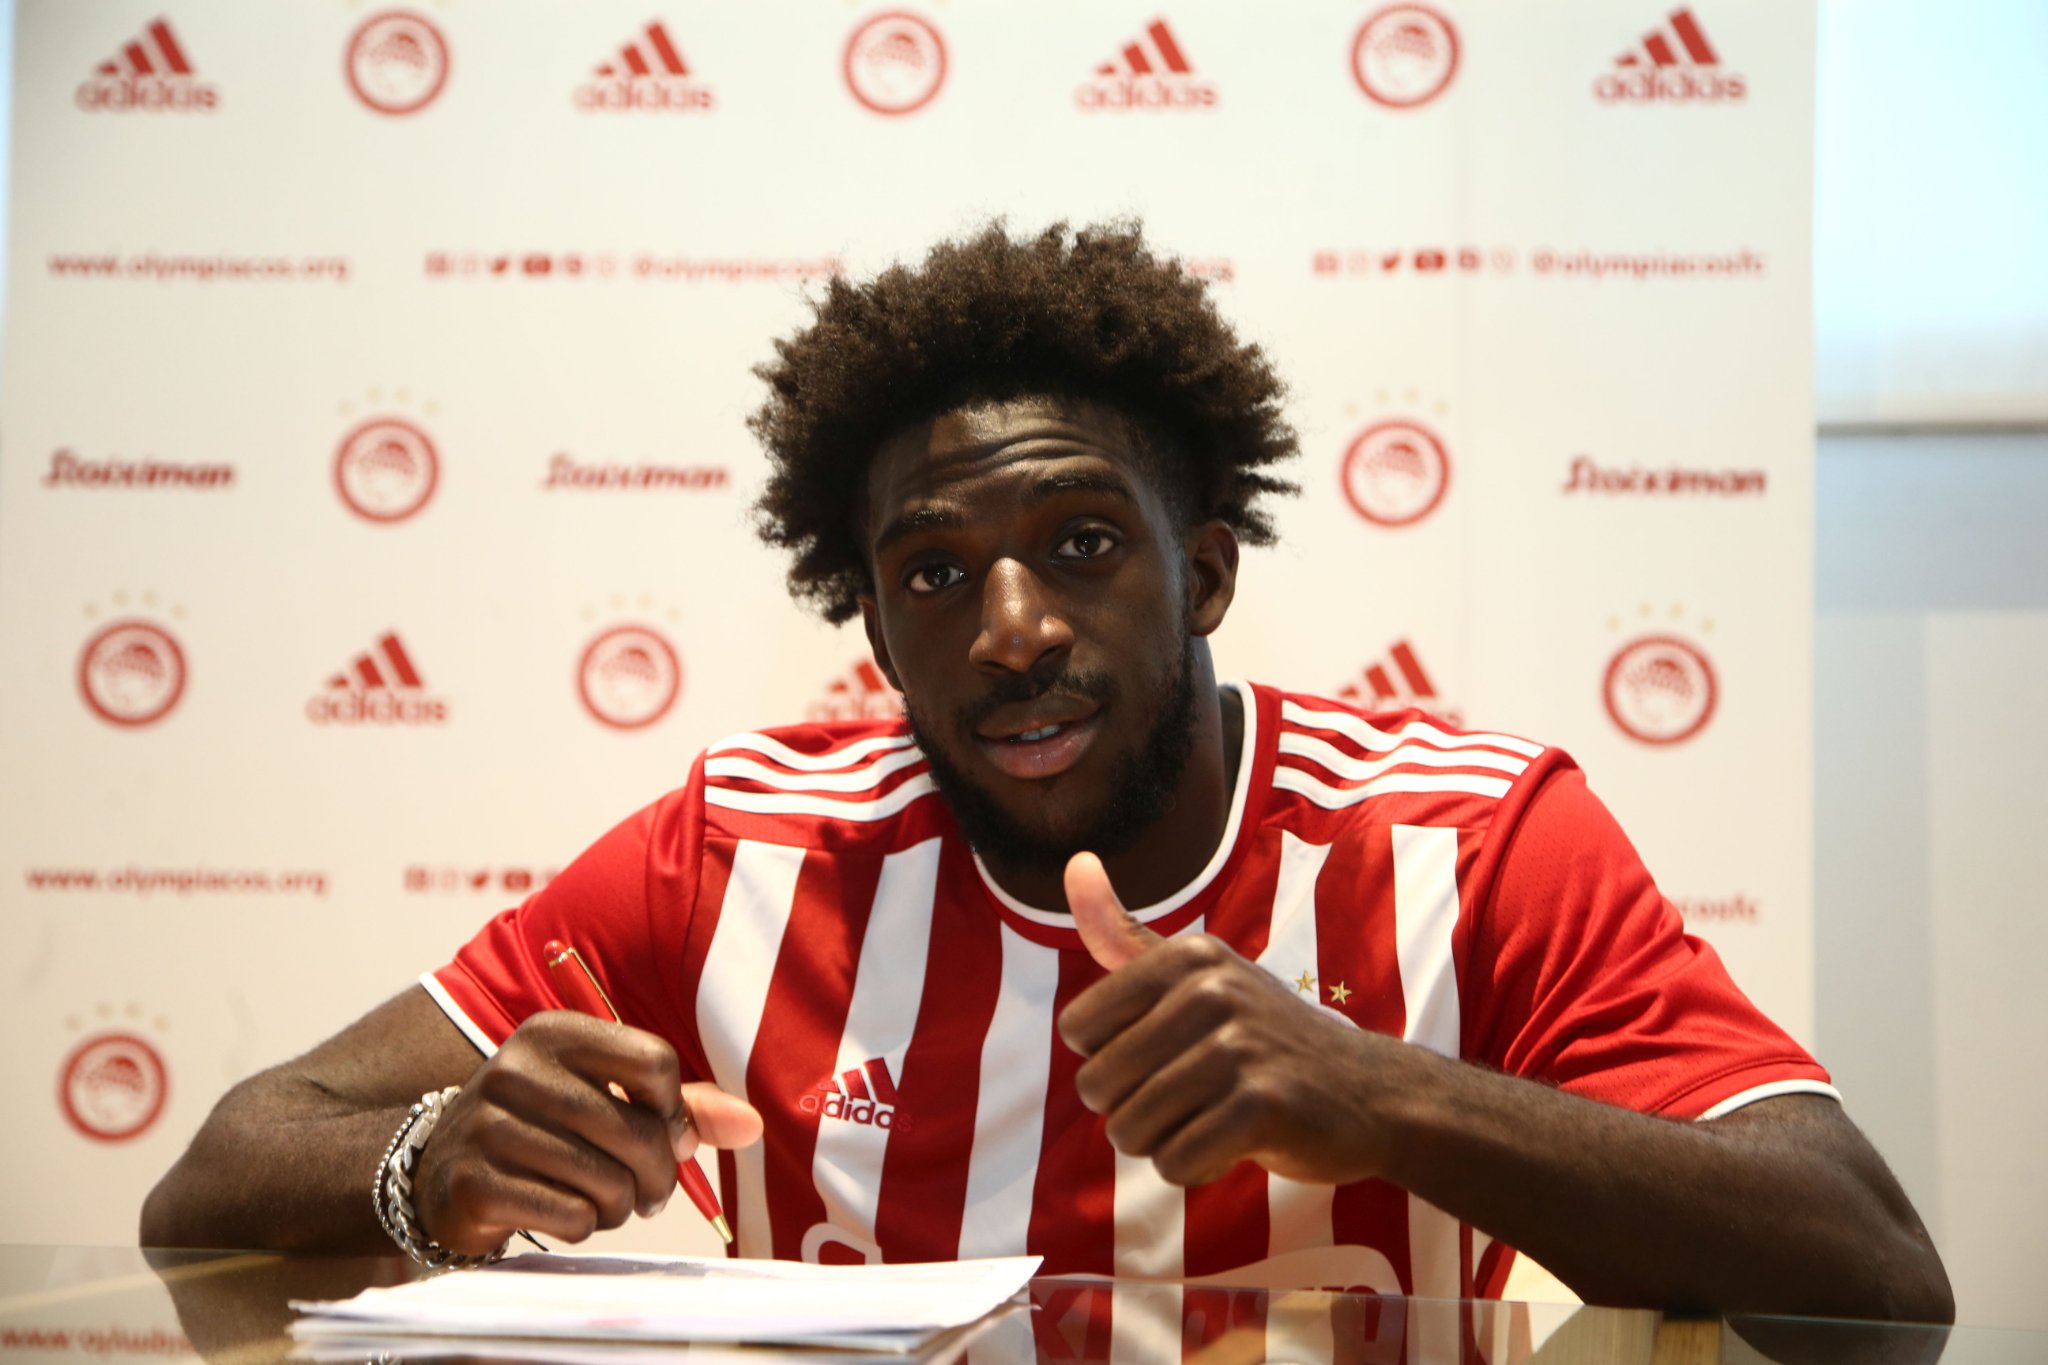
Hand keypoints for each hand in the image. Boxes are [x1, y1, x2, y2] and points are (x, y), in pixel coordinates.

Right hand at [411, 1012, 761, 1252]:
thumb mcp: (604, 1097)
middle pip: (636, 1131)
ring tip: (603, 1198)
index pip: (655, 1062)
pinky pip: (571, 1217)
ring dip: (619, 1204)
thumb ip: (680, 1107)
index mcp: (555, 1032)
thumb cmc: (545, 1128)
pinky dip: (582, 1225)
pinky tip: (563, 1212)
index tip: (668, 1134)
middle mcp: (516, 1068)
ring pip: (606, 1181)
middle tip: (648, 1189)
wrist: (440, 1168)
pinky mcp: (474, 1182)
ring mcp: (489, 1125)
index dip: (675, 1110)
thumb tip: (751, 1124)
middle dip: (657, 1174)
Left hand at [1056, 852, 1406, 1187]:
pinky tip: (1234, 1145)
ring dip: (1163, 1142)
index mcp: (1186, 956)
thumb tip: (1076, 863)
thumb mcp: (1197, 976)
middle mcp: (1210, 991)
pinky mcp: (1263, 1107)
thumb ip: (1125, 934)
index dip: (1111, 1057)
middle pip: (1097, 1086)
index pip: (1078, 1029)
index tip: (1164, 1052)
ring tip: (1212, 1118)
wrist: (1371, 1092)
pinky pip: (1174, 1163)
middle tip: (1193, 1095)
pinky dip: (1195, 1168)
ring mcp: (1239, 1048)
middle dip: (1132, 1109)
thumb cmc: (1263, 1038)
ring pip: (1130, 1130)